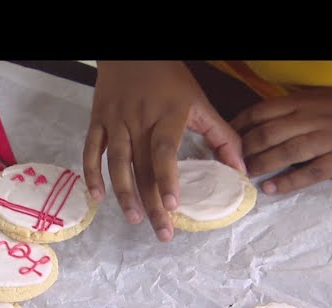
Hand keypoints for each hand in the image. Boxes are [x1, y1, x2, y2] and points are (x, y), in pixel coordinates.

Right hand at [83, 61, 243, 241]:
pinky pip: (91, 150)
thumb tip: (240, 170)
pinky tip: (98, 197)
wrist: (130, 51)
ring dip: (123, 193)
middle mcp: (138, 121)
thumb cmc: (170, 78)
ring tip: (134, 218)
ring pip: (116, 163)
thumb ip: (222, 136)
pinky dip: (92, 173)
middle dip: (152, 202)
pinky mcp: (97, 121)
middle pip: (142, 167)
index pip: (164, 152)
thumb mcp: (200, 102)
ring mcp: (115, 122)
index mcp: (167, 115)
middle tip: (162, 232)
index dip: (167, 179)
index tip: (173, 206)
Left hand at [231, 88, 331, 193]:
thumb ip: (291, 109)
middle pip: (268, 133)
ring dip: (261, 164)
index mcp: (303, 102)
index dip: (239, 126)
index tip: (225, 138)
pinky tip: (270, 188)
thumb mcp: (319, 99)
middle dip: (245, 149)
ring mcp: (327, 139)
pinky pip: (309, 172)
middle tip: (230, 162)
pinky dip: (288, 181)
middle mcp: (311, 118)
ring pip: (285, 152)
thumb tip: (258, 122)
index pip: (261, 111)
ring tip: (245, 175)